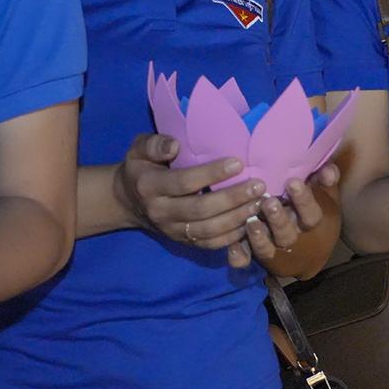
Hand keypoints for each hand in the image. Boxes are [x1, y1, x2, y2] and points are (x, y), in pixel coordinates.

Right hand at [112, 134, 266, 250]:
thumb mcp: (139, 148)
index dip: (212, 174)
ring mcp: (172, 231)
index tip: (238, 163)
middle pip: (201, 210)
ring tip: (260, 202)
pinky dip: (232, 237)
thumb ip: (155, 144)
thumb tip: (175, 145)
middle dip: (232, 198)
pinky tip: (251, 222)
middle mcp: (161, 212)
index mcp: (150, 186)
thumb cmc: (141, 166)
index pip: (184, 182)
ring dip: (237, 218)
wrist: (128, 200)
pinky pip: (210, 244)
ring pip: (209, 230)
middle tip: (258, 185)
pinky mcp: (183, 242)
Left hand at [228, 164, 339, 268]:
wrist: (309, 253)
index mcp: (310, 222)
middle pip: (286, 234)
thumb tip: (329, 169)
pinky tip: (232, 248)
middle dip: (278, 220)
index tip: (292, 182)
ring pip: (266, 248)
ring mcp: (274, 249)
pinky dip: (239, 256)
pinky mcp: (257, 256)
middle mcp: (292, 237)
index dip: (303, 200)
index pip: (311, 214)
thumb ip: (324, 182)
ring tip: (250, 222)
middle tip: (269, 202)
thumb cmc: (313, 213)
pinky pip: (247, 259)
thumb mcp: (324, 198)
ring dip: (258, 238)